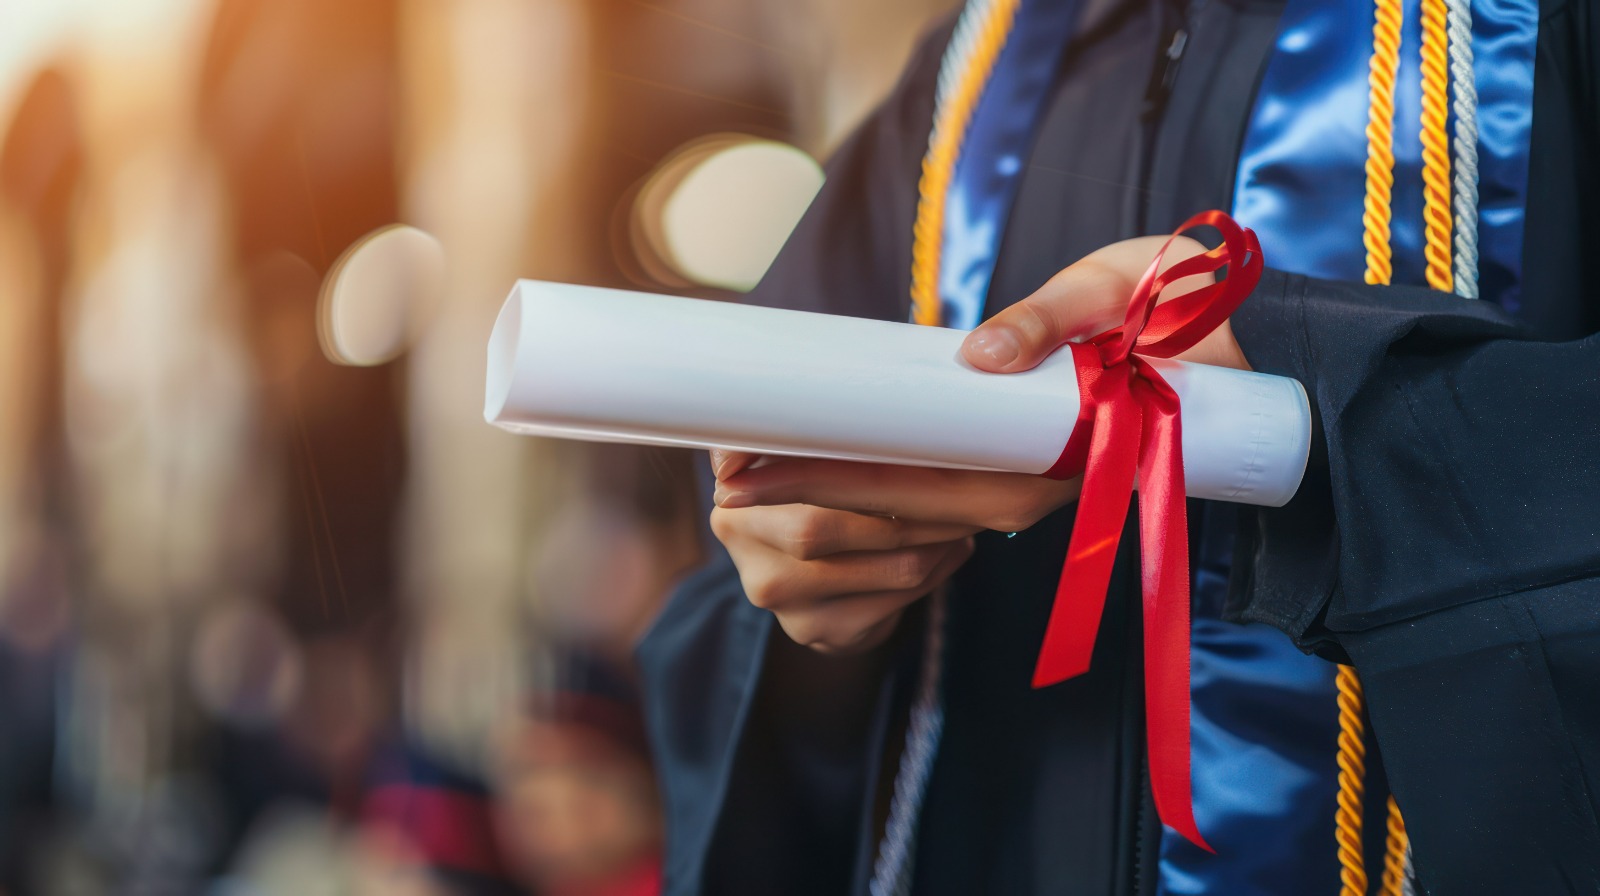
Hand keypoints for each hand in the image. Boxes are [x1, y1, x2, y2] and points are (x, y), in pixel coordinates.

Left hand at [711, 232, 1243, 653]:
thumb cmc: (1197, 310)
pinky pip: (942, 499)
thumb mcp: (1135, 285)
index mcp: (1054, 451)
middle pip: (903, 505)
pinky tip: (826, 473)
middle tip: (721, 474)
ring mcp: (1033, 486)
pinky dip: (878, 490)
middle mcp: (1037, 486)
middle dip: (810, 493)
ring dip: (834, 499)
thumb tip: (978, 354)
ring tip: (751, 477)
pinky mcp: (1029, 471)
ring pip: (917, 513)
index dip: (828, 478)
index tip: (749, 470)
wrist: (1260, 353)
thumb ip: (1058, 317)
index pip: (918, 478)